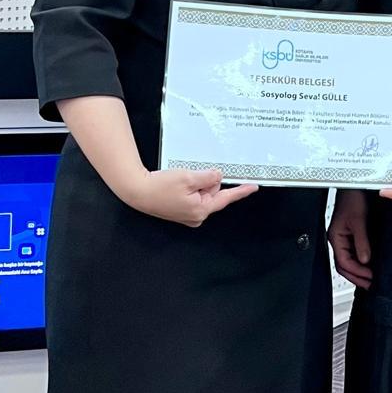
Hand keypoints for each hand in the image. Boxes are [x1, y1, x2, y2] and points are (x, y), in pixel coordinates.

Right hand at [124, 167, 257, 226]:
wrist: (137, 191)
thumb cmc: (160, 186)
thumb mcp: (189, 177)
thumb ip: (208, 177)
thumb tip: (218, 177)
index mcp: (201, 210)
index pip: (225, 198)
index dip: (240, 191)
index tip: (254, 187)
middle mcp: (197, 216)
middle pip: (212, 193)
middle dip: (206, 181)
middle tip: (189, 176)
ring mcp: (188, 216)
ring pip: (202, 193)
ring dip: (195, 183)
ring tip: (178, 181)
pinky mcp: (180, 212)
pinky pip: (193, 196)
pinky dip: (189, 188)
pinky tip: (176, 185)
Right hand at [328, 189, 371, 288]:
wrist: (356, 185)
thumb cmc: (352, 197)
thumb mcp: (358, 220)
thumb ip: (361, 241)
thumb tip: (365, 259)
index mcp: (336, 238)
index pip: (343, 262)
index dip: (357, 272)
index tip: (370, 277)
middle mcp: (339, 240)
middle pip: (344, 266)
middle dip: (357, 277)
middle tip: (371, 285)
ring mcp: (345, 238)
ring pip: (349, 261)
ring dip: (359, 272)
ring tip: (372, 279)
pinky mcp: (353, 235)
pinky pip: (355, 253)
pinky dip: (362, 262)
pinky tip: (371, 266)